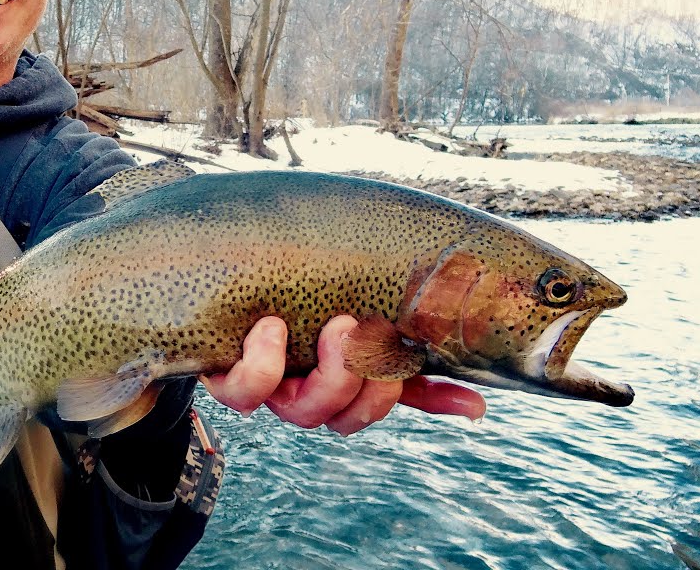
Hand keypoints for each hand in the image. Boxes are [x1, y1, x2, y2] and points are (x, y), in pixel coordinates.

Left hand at [198, 315, 486, 435]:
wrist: (221, 282)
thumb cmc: (297, 306)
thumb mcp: (357, 330)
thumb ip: (412, 365)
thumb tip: (479, 406)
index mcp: (335, 383)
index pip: (376, 407)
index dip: (409, 396)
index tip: (432, 367)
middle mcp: (300, 392)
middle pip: (340, 418)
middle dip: (364, 381)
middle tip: (363, 328)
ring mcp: (266, 385)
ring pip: (304, 414)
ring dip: (329, 375)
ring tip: (335, 324)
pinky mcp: (224, 373)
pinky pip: (244, 391)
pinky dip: (263, 363)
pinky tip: (272, 327)